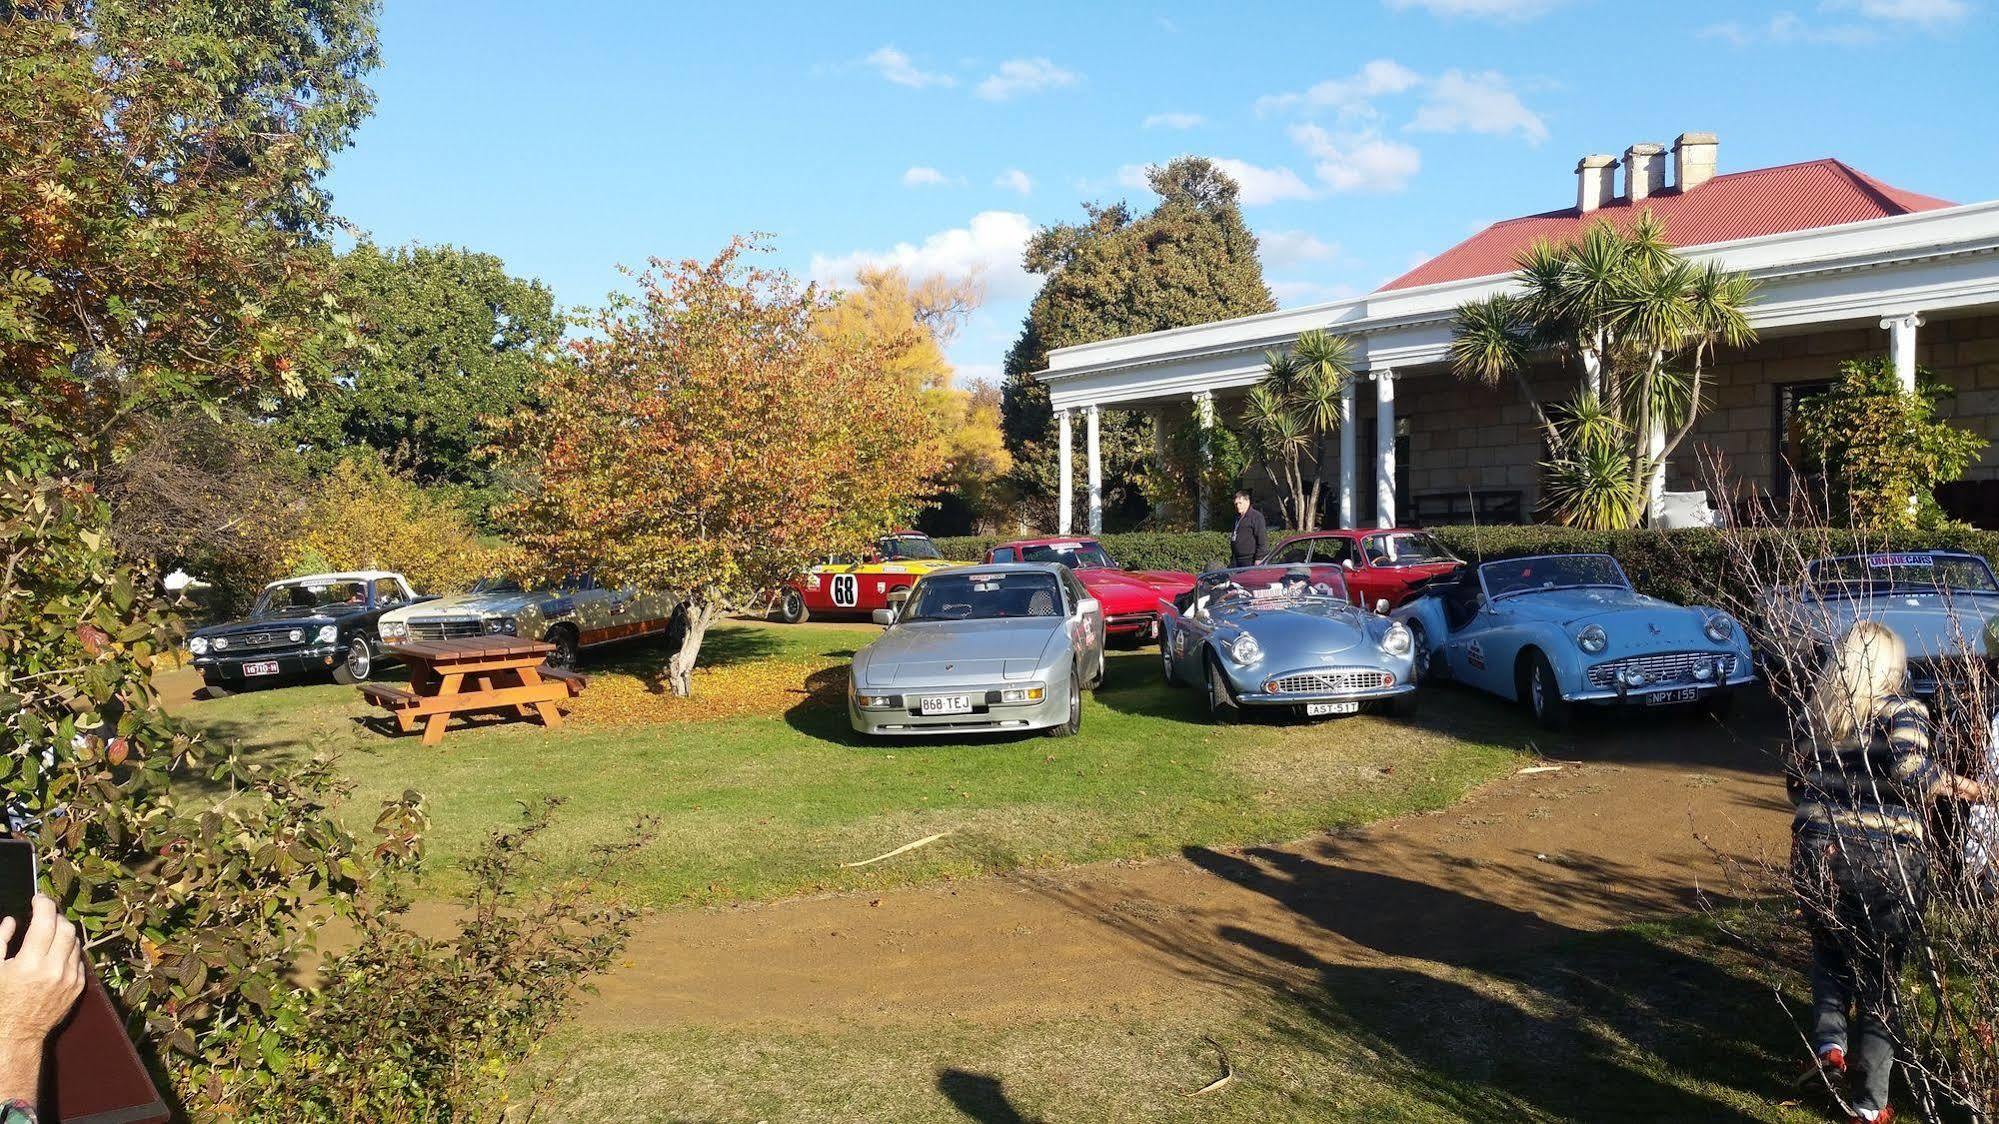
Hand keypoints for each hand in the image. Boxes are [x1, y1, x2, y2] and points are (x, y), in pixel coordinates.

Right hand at [0, 896, 84, 1043]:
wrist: (15, 1034)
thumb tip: (11, 921)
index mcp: (30, 964)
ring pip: (75, 942)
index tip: (39, 898)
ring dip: (64, 932)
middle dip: (56, 916)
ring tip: (49, 932)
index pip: (46, 922)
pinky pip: (79, 959)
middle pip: (66, 928)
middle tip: (44, 914)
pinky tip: (56, 951)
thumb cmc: (0, 1002)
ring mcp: (69, 979)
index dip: (44, 904)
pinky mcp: (78, 987)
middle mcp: (54, 970)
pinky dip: (69, 950)